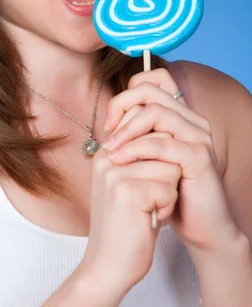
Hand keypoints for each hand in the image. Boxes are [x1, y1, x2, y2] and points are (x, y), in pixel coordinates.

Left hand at [102, 68, 240, 254]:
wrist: (200, 227)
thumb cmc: (171, 191)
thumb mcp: (150, 158)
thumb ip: (137, 135)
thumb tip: (110, 118)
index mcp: (181, 115)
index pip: (155, 79)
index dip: (128, 93)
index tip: (111, 121)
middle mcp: (193, 119)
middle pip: (150, 91)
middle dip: (121, 107)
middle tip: (107, 133)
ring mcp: (199, 136)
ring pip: (155, 112)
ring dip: (126, 130)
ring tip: (110, 150)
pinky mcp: (199, 157)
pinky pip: (162, 143)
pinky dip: (137, 149)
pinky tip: (121, 160)